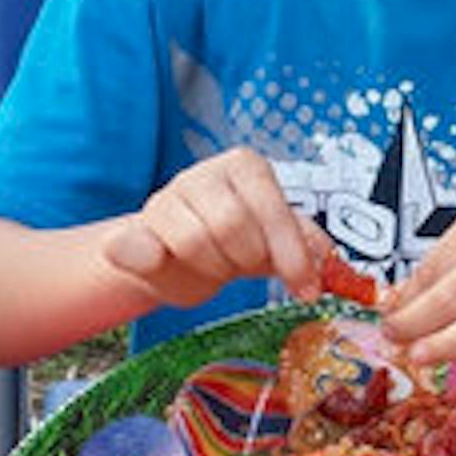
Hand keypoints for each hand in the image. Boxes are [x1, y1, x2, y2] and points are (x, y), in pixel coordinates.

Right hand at [102, 146, 331, 308]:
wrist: (177, 261)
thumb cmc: (234, 245)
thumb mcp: (276, 240)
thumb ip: (306, 242)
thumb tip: (326, 257)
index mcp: (245, 167)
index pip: (271, 208)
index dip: (290, 252)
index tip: (304, 287)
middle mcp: (202, 175)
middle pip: (232, 225)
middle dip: (245, 258)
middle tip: (243, 265)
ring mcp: (163, 200)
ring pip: (193, 241)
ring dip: (212, 268)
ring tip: (216, 265)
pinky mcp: (129, 232)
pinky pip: (130, 243)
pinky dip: (142, 254)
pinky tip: (152, 260)